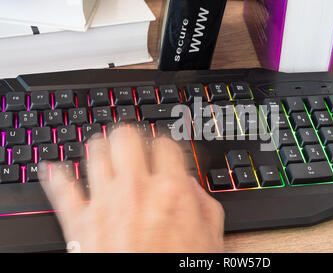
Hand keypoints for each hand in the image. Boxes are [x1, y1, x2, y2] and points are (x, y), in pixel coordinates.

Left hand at [38, 127, 224, 251]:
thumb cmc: (176, 266)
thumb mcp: (210, 238)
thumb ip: (204, 204)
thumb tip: (192, 187)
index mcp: (171, 190)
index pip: (165, 145)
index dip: (164, 144)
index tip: (163, 150)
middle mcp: (136, 189)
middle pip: (126, 137)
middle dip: (130, 137)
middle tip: (133, 146)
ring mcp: (105, 203)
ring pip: (95, 153)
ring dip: (100, 148)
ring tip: (105, 152)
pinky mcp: (79, 223)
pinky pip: (62, 189)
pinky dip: (58, 176)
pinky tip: (57, 169)